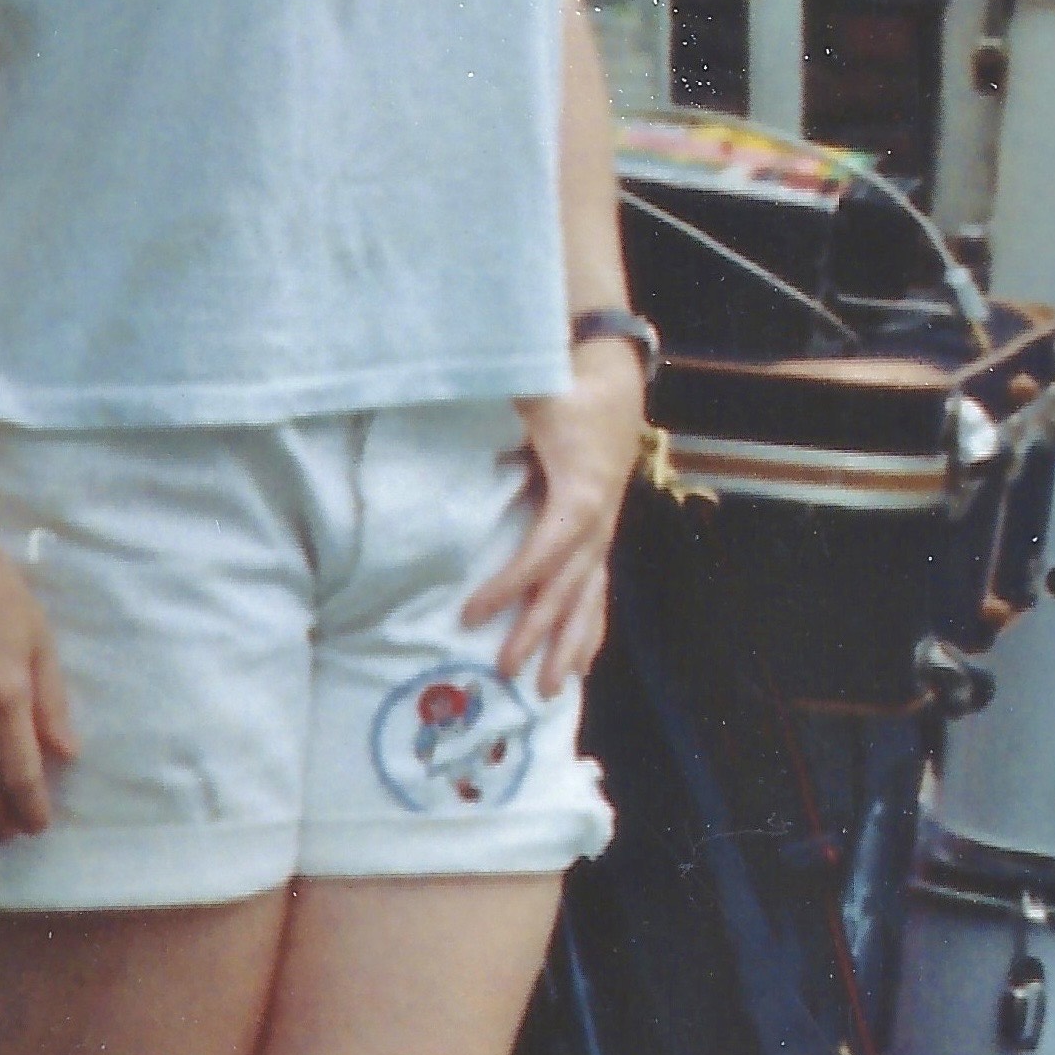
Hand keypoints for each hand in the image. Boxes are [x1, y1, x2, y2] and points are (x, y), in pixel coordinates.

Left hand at [468, 349, 641, 690]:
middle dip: (540, 631)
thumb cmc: (565, 378)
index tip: (471, 614)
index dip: (512, 584)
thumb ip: (495, 404)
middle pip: (571, 583)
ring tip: (549, 689)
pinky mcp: (602, 524)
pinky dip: (591, 625)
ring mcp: (605, 523)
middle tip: (506, 671)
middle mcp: (600, 514)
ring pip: (592, 593)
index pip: (547, 548)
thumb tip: (442, 416)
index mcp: (582, 487)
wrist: (613, 365)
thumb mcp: (532, 387)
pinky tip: (583, 660)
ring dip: (572, 643)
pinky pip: (598, 584)